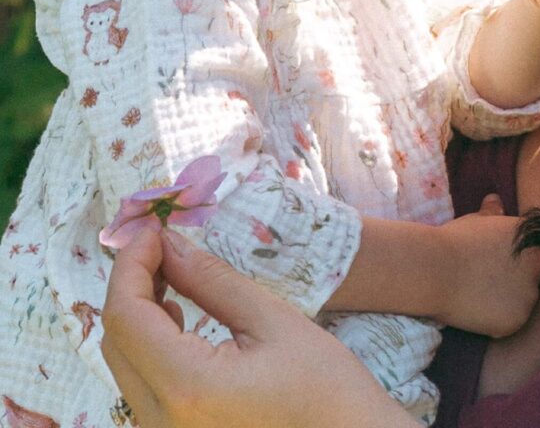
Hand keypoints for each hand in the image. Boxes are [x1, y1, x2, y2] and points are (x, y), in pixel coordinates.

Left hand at [101, 228, 417, 427]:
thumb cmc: (324, 385)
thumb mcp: (272, 320)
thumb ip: (211, 281)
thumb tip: (170, 244)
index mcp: (186, 387)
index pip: (126, 316)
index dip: (132, 264)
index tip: (154, 229)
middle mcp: (159, 422)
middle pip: (117, 340)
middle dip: (133, 284)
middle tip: (164, 243)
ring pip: (125, 362)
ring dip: (140, 312)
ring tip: (172, 272)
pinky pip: (142, 385)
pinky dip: (150, 343)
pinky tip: (178, 316)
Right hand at [436, 194, 539, 336]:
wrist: (434, 269)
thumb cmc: (454, 241)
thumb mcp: (475, 221)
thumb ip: (492, 213)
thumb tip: (496, 199)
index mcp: (530, 238)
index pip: (532, 251)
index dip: (512, 258)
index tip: (493, 263)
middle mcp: (537, 265)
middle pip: (532, 276)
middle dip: (515, 279)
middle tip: (486, 280)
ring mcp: (529, 294)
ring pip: (523, 300)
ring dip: (508, 300)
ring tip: (480, 295)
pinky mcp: (518, 319)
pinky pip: (511, 322)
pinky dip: (498, 320)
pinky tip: (478, 310)